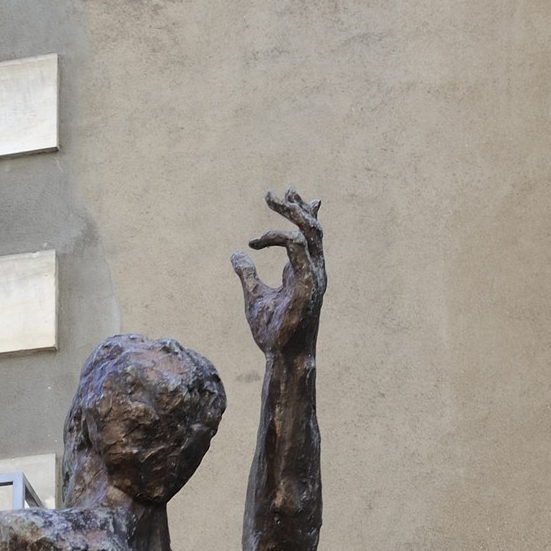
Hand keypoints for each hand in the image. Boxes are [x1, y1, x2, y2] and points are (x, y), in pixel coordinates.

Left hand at [232, 189, 324, 355]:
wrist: (281, 357)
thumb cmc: (272, 332)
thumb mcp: (253, 296)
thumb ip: (247, 273)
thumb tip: (236, 253)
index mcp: (304, 271)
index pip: (308, 233)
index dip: (298, 212)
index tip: (279, 198)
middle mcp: (314, 270)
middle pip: (313, 228)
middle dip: (295, 206)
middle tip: (272, 193)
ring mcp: (314, 277)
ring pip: (311, 233)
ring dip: (292, 213)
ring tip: (274, 199)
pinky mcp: (308, 285)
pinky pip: (298, 250)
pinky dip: (281, 238)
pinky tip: (259, 240)